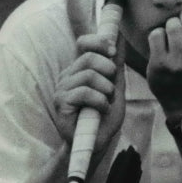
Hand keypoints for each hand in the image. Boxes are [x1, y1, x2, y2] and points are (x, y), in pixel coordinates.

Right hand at [53, 32, 125, 155]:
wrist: (96, 144)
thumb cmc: (104, 118)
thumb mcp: (115, 88)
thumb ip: (117, 65)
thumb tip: (120, 38)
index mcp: (79, 70)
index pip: (83, 43)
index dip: (99, 42)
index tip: (113, 53)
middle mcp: (68, 76)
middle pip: (89, 58)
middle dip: (108, 70)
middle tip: (112, 89)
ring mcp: (62, 89)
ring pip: (88, 75)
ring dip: (106, 90)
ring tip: (107, 103)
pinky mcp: (61, 102)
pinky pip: (84, 92)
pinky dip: (100, 102)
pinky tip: (101, 110)